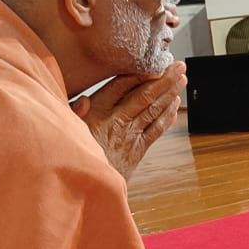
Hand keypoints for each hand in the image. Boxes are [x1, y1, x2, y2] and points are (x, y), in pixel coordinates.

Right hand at [70, 61, 186, 180]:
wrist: (84, 187)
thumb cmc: (72, 154)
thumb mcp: (66, 129)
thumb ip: (74, 113)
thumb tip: (85, 100)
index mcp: (97, 113)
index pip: (121, 86)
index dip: (139, 73)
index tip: (153, 62)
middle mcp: (116, 122)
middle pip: (144, 95)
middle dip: (164, 78)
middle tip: (179, 65)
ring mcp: (130, 136)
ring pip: (154, 110)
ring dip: (170, 93)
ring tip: (182, 78)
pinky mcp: (137, 151)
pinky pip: (156, 129)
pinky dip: (167, 115)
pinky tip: (175, 103)